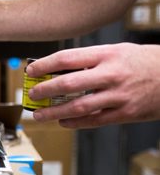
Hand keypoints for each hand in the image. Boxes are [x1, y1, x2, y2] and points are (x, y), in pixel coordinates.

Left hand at [26, 43, 159, 127]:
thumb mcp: (116, 51)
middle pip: (68, 84)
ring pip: (78, 107)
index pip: (67, 58)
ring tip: (39, 114)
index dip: (45, 65)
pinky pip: (94, 120)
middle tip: (32, 95)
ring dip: (54, 112)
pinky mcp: (125, 113)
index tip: (31, 71)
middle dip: (45, 90)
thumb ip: (89, 60)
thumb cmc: (143, 61)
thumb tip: (57, 69)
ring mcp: (118, 95)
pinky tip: (62, 122)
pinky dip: (74, 122)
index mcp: (107, 55)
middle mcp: (111, 74)